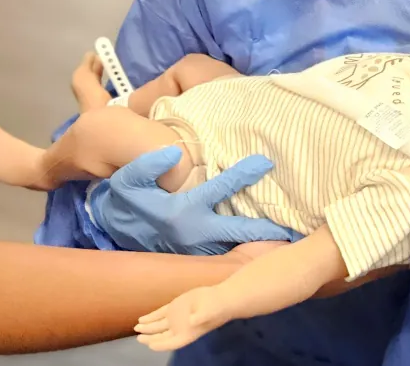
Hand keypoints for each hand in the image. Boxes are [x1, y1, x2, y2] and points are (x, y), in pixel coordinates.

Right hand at [92, 146, 299, 253]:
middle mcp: (193, 234)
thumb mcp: (129, 179)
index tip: (265, 162)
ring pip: (232, 247)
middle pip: (236, 231)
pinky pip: (225, 252)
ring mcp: (196, 248)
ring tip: (288, 238)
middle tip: (293, 227)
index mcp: (181, 211)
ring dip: (257, 244)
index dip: (242, 174)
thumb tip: (173, 153)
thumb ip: (147, 165)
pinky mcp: (197, 255)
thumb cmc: (127, 197)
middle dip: (264, 230)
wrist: (116, 227)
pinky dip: (244, 250)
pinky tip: (265, 246)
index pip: (219, 189)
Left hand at [136, 285, 226, 350]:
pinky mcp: (175, 307)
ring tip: (136, 327)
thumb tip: (192, 320)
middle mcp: (179, 329)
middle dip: (149, 337)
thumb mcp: (210, 312)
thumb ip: (201, 317)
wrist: (221, 298)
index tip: (150, 344)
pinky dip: (151, 317)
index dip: (160, 344)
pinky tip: (142, 319)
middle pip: (161, 337)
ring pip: (158, 326)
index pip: (170, 343)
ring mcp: (176, 318)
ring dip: (147, 328)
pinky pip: (160, 314)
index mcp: (187, 334)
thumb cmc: (217, 308)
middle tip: (138, 337)